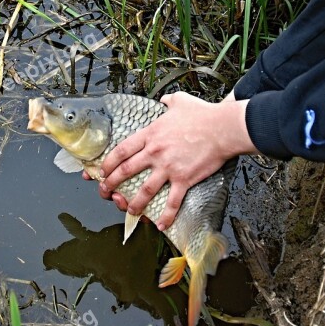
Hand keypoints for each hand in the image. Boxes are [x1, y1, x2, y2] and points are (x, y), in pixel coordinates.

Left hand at [96, 91, 256, 229]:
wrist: (223, 128)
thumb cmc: (203, 114)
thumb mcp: (179, 101)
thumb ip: (168, 101)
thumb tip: (164, 100)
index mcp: (150, 134)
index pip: (121, 150)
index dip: (108, 162)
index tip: (101, 170)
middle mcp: (155, 152)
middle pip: (125, 171)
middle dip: (111, 183)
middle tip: (105, 191)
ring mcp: (168, 167)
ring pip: (144, 190)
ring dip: (133, 203)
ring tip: (129, 210)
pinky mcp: (184, 179)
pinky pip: (172, 202)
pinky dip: (165, 216)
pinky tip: (160, 225)